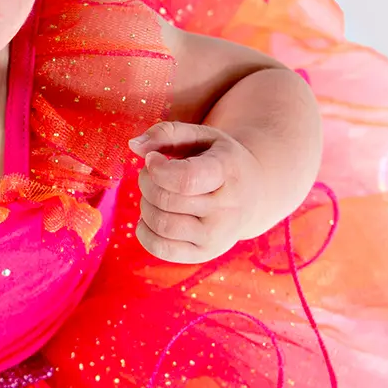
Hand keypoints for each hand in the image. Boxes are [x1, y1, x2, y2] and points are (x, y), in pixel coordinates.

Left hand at [127, 121, 265, 263]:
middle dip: (147, 183)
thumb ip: (167, 133)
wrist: (253, 193)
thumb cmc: (220, 160)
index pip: (185, 179)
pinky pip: (160, 249)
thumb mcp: (202, 137)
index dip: (158, 169)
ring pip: (161, 225)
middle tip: (150, 174)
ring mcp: (217, 236)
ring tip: (154, 194)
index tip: (153, 160)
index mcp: (229, 173)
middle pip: (166, 201)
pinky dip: (145, 231)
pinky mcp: (204, 254)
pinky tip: (153, 216)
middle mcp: (227, 209)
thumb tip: (134, 146)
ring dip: (146, 206)